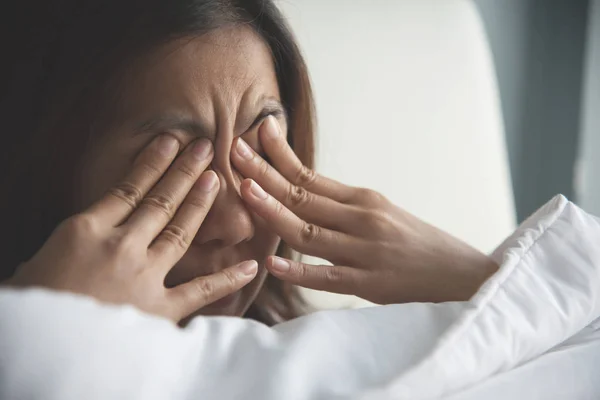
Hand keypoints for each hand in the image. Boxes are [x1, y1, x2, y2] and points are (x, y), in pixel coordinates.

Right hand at [7, 135, 257, 321]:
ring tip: (216, 179)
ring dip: (200, 204)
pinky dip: (228, 279)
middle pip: (160, 201)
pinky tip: (250, 265)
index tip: (170, 142)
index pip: (126, 188)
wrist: (42, 351)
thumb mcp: (37, 266)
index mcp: (86, 231)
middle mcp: (121, 246)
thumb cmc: (33, 308)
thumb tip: (72, 244)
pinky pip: (201, 290)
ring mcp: (144, 276)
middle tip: (204, 148)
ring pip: (181, 231)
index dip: (152, 163)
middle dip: (184, 173)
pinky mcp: (160, 309)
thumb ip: (65, 248)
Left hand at [231, 116, 497, 303]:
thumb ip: (342, 206)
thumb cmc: (417, 243)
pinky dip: (300, 270)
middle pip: (303, 195)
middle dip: (265, 172)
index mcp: (363, 199)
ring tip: (244, 191)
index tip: (256, 132)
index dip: (280, 155)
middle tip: (233, 150)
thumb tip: (301, 192)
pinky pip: (329, 277)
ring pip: (310, 232)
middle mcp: (362, 219)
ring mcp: (365, 251)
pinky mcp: (371, 284)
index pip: (311, 175)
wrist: (463, 275)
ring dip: (275, 210)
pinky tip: (273, 263)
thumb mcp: (382, 213)